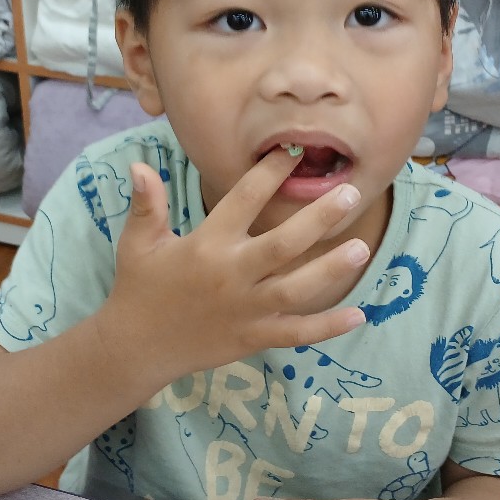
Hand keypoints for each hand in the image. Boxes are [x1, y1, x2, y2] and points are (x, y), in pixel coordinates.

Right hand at [95, 148, 369, 380]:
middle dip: (319, 218)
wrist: (136, 347)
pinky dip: (327, 327)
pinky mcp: (253, 338)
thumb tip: (140, 166)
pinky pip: (296, 333)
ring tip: (362, 247)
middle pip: (283, 244)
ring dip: (331, 270)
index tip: (295, 152)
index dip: (270, 173)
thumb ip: (147, 204)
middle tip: (350, 194)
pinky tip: (359, 315)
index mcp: (206, 245)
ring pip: (297, 289)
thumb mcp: (138, 242)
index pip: (243, 200)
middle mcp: (231, 275)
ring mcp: (245, 310)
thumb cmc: (140, 287)